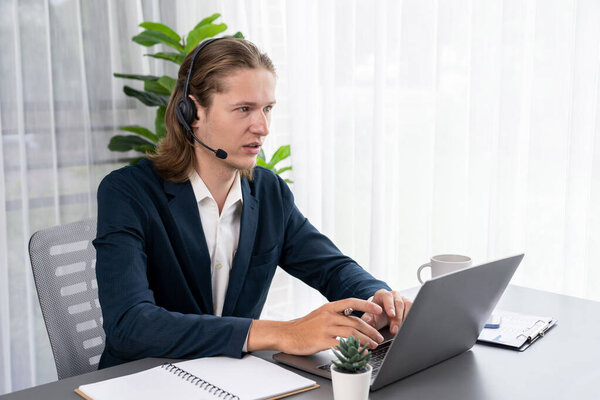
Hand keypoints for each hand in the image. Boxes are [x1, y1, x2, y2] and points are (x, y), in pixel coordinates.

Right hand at [252, 298, 385, 354]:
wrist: (286, 335)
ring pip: (351, 332)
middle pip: (355, 320)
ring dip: (365, 339)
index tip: (378, 309)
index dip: (366, 304)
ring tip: (372, 345)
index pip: (351, 302)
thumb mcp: (320, 315)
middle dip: (370, 329)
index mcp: (328, 307)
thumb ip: (335, 316)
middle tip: (378, 336)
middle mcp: (328, 315)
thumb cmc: (303, 327)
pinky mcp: (321, 340)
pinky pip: (341, 344)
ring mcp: (325, 328)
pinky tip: (358, 351)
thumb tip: (353, 321)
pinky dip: (352, 347)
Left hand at [361, 289, 412, 333]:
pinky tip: (407, 325)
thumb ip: (368, 319)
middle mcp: (393, 295)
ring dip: (404, 319)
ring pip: (407, 306)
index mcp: (382, 294)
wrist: (383, 315)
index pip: (387, 297)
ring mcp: (402, 299)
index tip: (391, 315)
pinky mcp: (409, 304)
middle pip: (398, 303)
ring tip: (400, 330)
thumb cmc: (377, 314)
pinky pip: (413, 309)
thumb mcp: (371, 317)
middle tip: (394, 329)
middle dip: (397, 318)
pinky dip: (410, 318)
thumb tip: (367, 322)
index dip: (390, 306)